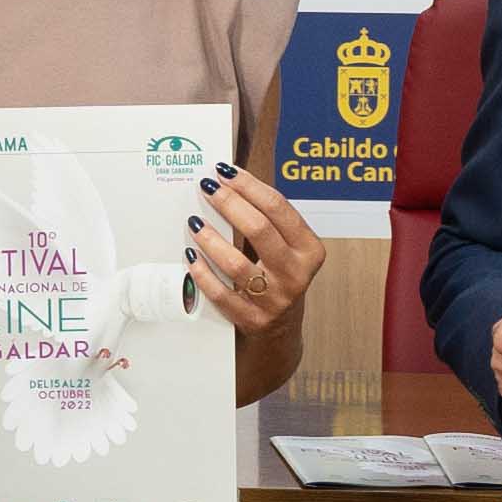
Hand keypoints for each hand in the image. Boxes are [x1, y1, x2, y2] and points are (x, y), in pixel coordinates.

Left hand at [184, 170, 322, 328]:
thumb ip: (268, 221)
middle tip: (207, 188)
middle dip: (228, 203)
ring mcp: (274, 299)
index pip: (278, 208)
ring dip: (210, 238)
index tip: (225, 172)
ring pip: (236, 263)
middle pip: (259, 229)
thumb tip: (228, 184)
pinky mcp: (252, 319)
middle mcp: (296, 274)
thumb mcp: (288, 249)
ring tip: (194, 222)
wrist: (280, 329)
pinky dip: (202, 272)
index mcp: (309, 249)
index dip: (249, 186)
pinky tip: (191, 256)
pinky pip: (220, 293)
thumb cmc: (279, 277)